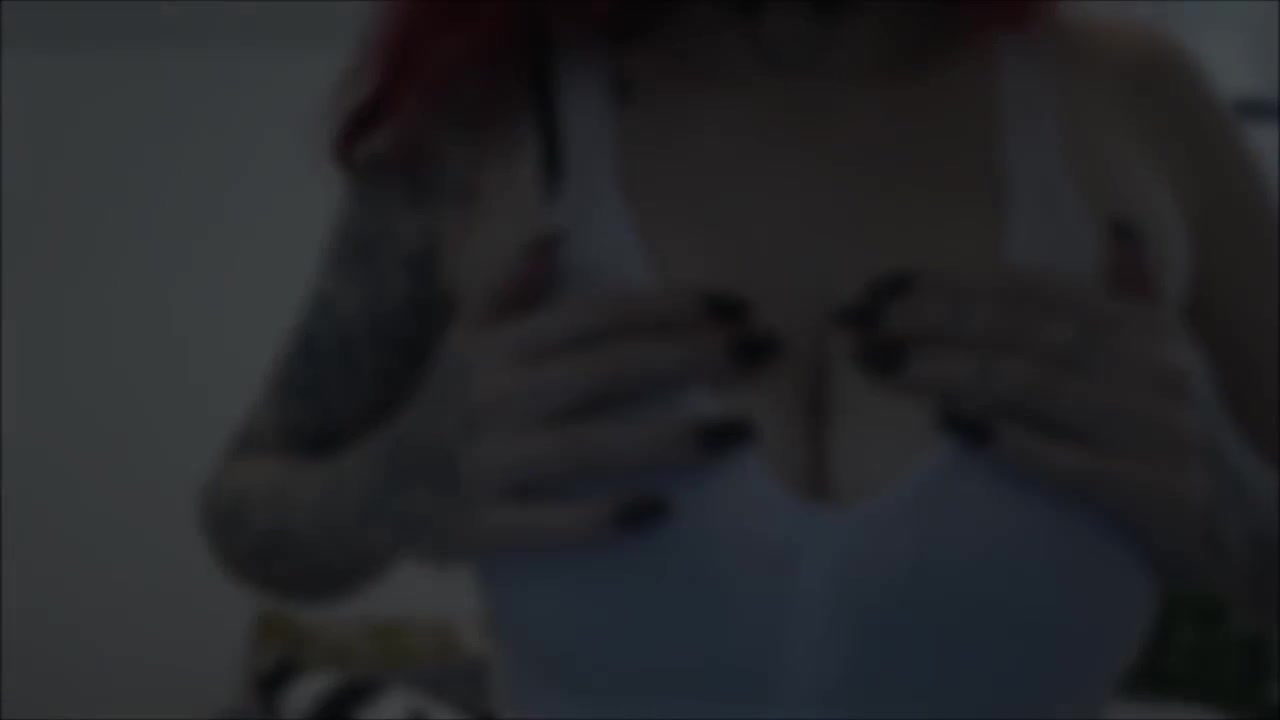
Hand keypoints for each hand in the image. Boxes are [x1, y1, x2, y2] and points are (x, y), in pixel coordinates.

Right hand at [398, 233, 778, 560]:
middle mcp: (496, 398)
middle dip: (692, 356)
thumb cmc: (433, 412)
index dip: (667, 307)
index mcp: (499, 349)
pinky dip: (600, 518)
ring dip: (668, 437)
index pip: (595, 317)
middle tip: (766, 349)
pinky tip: (659, 512)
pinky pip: (547, 524)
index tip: (736, 305)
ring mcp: (488, 464)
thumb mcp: (461, 344)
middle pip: (607, 369)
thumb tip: (555, 236)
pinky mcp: (480, 527)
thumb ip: (507, 292)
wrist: (358, 494)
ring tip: (740, 432)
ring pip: (588, 443)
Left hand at [835, 268, 1269, 604]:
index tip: (878, 286)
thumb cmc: (1177, 433)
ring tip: (882, 367)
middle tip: (858, 325)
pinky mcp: (1156, 492)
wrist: (1256, 526)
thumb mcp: (1167, 354)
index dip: (951, 283)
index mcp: (1142, 325)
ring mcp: (1156, 428)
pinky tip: (952, 431)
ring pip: (1035, 386)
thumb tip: (1117, 224)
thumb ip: (1132, 291)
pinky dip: (1012, 445)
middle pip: (1021, 329)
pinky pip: (1073, 466)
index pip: (1030, 289)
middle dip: (930, 321)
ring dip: (949, 373)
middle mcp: (1151, 365)